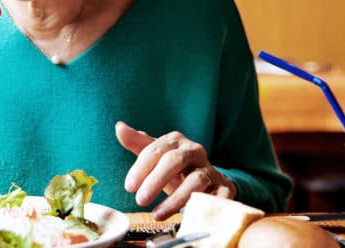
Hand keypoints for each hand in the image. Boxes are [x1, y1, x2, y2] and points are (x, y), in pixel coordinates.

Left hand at [115, 121, 236, 219]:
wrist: (207, 180)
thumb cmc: (175, 168)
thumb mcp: (156, 156)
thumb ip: (138, 143)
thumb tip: (119, 127)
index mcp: (176, 141)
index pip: (156, 149)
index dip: (141, 168)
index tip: (129, 187)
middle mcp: (195, 152)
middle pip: (175, 161)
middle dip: (156, 180)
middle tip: (140, 200)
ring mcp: (211, 169)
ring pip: (196, 181)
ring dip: (176, 199)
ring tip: (158, 214)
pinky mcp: (225, 188)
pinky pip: (219, 197)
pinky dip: (206, 206)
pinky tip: (189, 216)